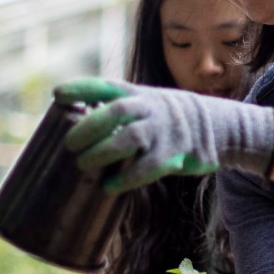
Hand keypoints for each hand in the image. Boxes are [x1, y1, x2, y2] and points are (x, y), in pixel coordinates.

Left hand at [53, 78, 273, 191]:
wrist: (216, 125)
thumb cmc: (166, 119)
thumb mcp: (146, 103)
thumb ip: (117, 111)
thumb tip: (73, 125)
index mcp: (138, 94)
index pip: (106, 86)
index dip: (82, 89)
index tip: (57, 95)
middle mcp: (150, 108)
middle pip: (115, 111)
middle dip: (89, 127)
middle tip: (69, 144)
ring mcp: (164, 131)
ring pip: (130, 137)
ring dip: (103, 151)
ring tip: (83, 165)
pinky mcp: (175, 154)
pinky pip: (148, 167)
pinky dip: (126, 178)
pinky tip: (109, 186)